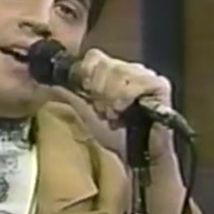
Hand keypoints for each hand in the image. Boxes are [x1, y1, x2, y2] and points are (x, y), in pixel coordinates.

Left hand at [49, 48, 174, 155]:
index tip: (86, 93)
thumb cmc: (111, 137)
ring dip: (113, 95)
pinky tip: (124, 110)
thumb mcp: (85, 112)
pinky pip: (142, 80)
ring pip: (122, 70)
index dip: (87, 74)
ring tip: (114, 113)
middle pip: (108, 63)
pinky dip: (130, 95)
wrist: (133, 156)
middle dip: (100, 89)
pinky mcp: (160, 86)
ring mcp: (146, 75)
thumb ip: (73, 94)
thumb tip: (53, 82)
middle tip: (103, 110)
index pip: (94, 57)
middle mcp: (129, 69)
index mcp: (110, 71)